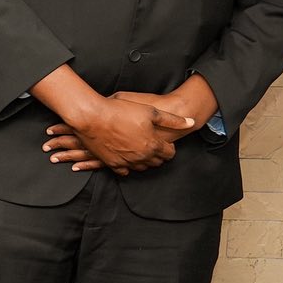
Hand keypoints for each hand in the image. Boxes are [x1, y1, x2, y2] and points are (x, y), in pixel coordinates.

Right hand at [48, 94, 195, 173]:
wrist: (92, 116)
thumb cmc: (120, 111)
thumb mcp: (150, 111)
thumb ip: (173, 120)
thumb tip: (191, 122)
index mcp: (153, 145)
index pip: (169, 154)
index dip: (169, 148)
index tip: (165, 142)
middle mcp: (142, 157)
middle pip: (157, 162)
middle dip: (158, 155)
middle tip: (153, 146)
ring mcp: (126, 162)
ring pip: (141, 168)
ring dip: (144, 161)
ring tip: (140, 150)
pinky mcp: (111, 163)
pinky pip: (124, 172)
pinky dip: (128, 166)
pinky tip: (127, 158)